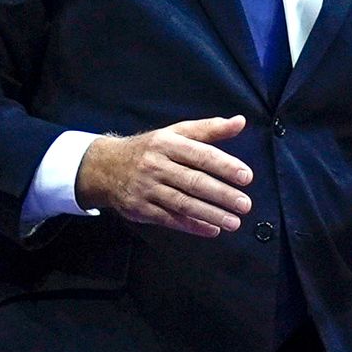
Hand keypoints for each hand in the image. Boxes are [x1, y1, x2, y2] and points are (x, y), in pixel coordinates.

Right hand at [78, 117, 250, 235]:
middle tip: (245, 204)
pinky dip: (192, 226)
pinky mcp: (141, 208)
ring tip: (234, 221)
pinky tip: (212, 229)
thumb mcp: (175, 133)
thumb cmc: (149, 149)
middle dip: (222, 194)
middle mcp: (156, 165)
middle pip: (194, 181)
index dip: (225, 166)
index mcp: (167, 143)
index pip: (200, 154)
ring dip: (211, 214)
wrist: (106, 167)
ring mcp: (147, 188)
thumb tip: (240, 122)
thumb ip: (209, 129)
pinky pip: (170, 219)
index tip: (246, 177)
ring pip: (183, 203)